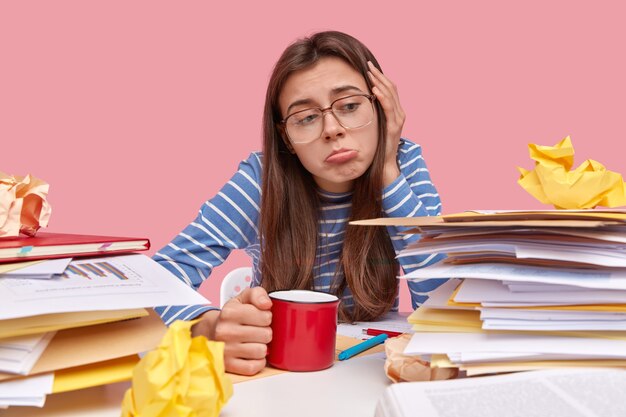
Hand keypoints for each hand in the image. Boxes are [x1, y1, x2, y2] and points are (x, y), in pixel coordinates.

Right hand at [192, 287, 272, 375]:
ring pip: (261, 351)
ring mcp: (225, 350)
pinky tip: (252, 354)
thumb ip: (257, 294)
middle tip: (256, 331)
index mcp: (230, 312)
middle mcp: (225, 331)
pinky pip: (253, 367)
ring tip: (253, 342)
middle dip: (265, 332)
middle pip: (266, 335)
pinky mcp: (227, 365)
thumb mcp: (242, 299)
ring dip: (261, 347)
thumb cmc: (231, 316)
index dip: (266, 317)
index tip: (259, 318)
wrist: (210, 332)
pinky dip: (257, 362)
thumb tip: (266, 304)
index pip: (266, 317)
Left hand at [367, 61, 404, 184]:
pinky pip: (389, 109)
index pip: (390, 89)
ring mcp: (398, 120)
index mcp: (395, 112)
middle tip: (368, 65)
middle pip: (391, 88)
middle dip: (379, 76)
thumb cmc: (377, 146)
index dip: (380, 77)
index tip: (369, 68)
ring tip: (371, 73)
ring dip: (380, 82)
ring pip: (391, 95)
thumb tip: (360, 102)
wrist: (384, 164)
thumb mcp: (375, 126)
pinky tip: (375, 90)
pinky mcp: (393, 127)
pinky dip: (382, 97)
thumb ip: (372, 115)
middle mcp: (399, 114)